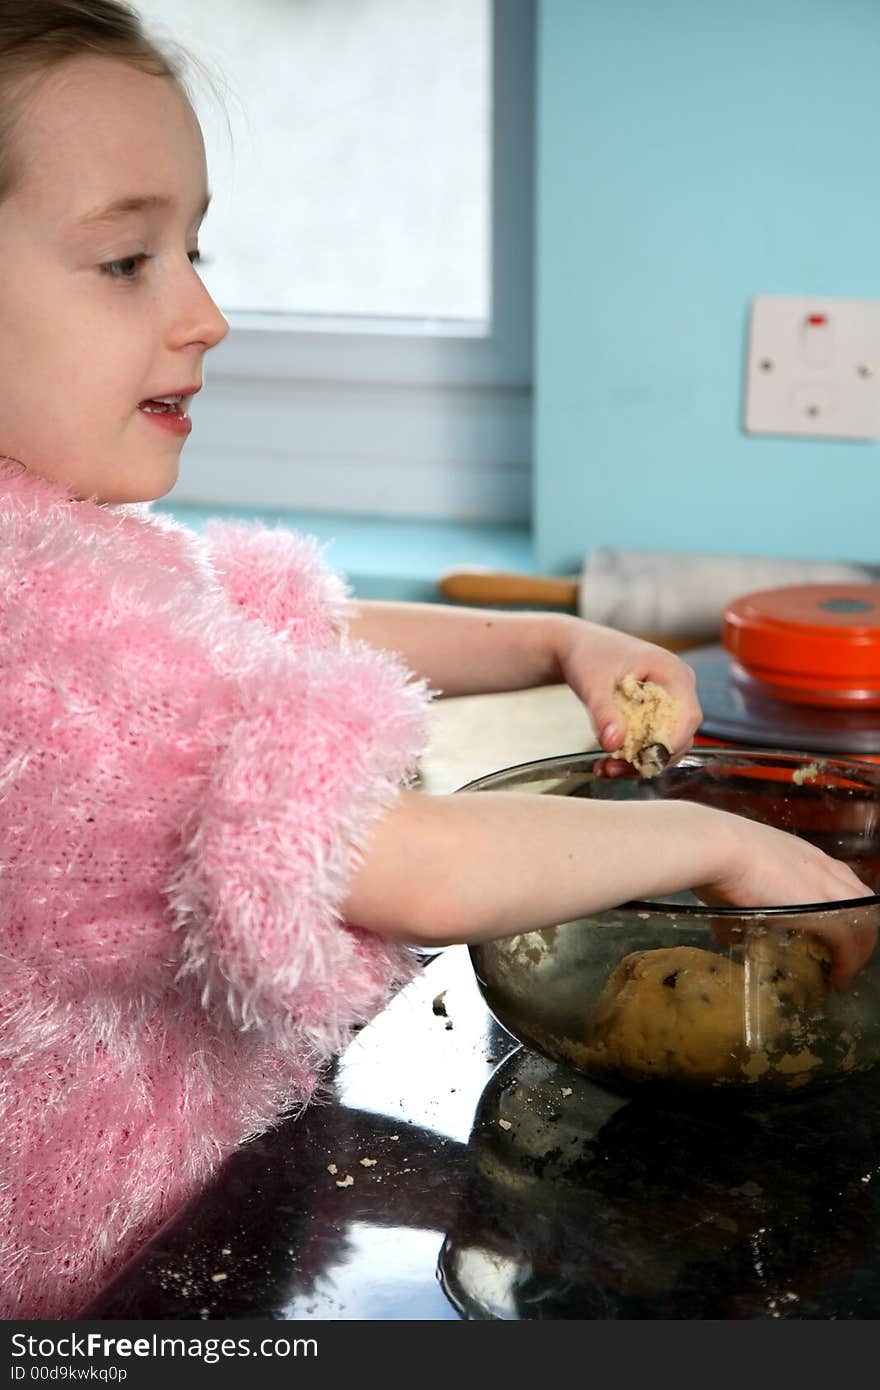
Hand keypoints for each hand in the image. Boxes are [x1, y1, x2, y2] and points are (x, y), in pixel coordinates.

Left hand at [555, 619, 701, 762]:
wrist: (578, 647)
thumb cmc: (589, 655)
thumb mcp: (592, 683)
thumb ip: (603, 712)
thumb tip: (613, 744)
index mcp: (672, 672)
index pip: (688, 715)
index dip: (670, 742)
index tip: (643, 760)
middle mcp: (678, 688)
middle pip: (680, 734)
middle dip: (649, 758)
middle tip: (613, 769)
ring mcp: (669, 701)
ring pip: (666, 743)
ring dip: (639, 761)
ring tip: (605, 768)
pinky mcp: (656, 713)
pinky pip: (653, 740)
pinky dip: (633, 755)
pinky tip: (607, 763)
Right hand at [695, 810, 876, 989]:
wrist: (718, 847)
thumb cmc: (717, 855)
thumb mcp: (735, 878)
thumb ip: (737, 905)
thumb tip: (727, 935)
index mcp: (803, 856)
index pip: (839, 881)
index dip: (841, 907)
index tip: (832, 930)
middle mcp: (822, 867)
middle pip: (861, 900)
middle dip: (858, 929)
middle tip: (843, 954)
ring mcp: (827, 887)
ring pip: (865, 920)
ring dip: (858, 948)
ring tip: (844, 970)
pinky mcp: (824, 910)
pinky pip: (850, 943)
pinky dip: (849, 963)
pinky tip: (838, 978)